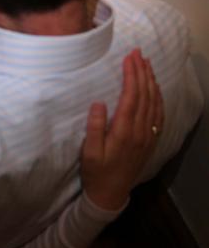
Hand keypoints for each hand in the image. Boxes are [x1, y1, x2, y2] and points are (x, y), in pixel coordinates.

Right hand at [81, 48, 162, 209]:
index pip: (131, 97)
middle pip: (144, 96)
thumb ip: (94, 127)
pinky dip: (157, 97)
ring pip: (154, 103)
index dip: (131, 75)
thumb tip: (99, 103)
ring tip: (146, 64)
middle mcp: (140, 131)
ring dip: (150, 81)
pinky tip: (154, 88)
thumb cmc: (96, 171)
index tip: (128, 58)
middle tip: (138, 53)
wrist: (111, 193)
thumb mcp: (89, 152)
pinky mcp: (150, 140)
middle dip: (142, 72)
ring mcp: (148, 136)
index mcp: (124, 132)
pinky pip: (158, 114)